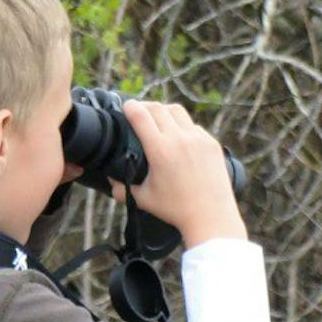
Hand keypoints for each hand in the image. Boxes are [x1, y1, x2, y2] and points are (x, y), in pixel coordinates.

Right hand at [116, 101, 246, 247]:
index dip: (130, 108)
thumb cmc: (175, 209)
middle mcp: (180, 139)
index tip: (126, 107)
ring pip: (177, 111)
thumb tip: (109, 180)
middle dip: (145, 106)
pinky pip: (193, 126)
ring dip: (164, 111)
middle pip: (159, 108)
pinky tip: (177, 137)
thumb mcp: (142, 199)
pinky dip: (182, 126)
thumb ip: (121, 188)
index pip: (141, 116)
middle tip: (138, 111)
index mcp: (160, 150)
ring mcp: (198, 138)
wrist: (210, 215)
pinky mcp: (211, 143)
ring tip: (158, 118)